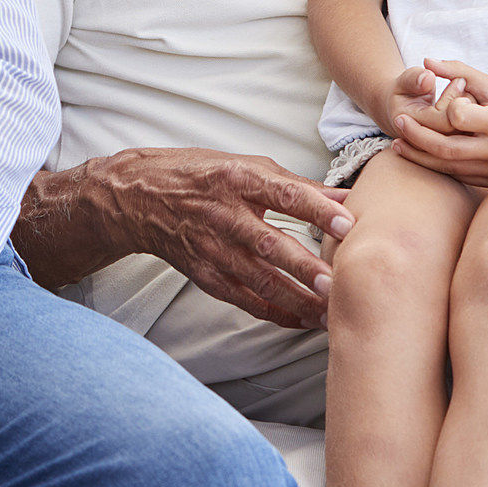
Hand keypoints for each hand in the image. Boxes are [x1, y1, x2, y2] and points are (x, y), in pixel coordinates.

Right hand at [90, 149, 354, 330]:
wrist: (140, 198)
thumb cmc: (202, 176)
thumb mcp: (247, 166)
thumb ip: (298, 185)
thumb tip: (347, 198)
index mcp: (238, 179)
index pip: (283, 194)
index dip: (316, 209)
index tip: (347, 223)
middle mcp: (224, 215)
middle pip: (269, 244)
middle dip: (303, 266)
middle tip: (337, 282)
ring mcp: (212, 248)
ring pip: (258, 279)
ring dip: (295, 298)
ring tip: (329, 311)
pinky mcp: (205, 274)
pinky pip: (243, 299)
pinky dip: (274, 312)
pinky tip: (302, 320)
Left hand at [388, 59, 487, 185]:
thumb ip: (458, 71)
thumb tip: (424, 61)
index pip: (460, 118)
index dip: (446, 108)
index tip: (438, 101)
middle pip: (446, 149)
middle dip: (416, 137)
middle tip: (396, 124)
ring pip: (450, 168)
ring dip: (420, 156)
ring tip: (399, 143)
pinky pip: (461, 177)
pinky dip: (438, 167)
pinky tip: (421, 156)